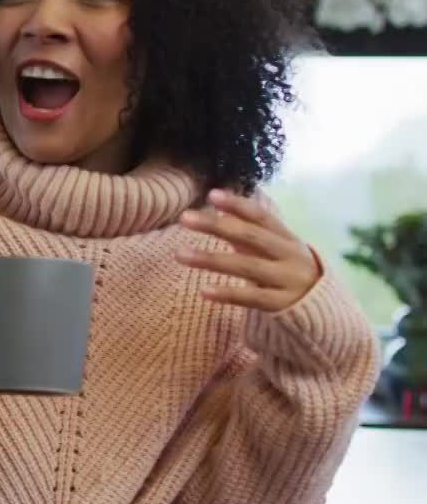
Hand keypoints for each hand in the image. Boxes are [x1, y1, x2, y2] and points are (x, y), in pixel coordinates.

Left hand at [176, 189, 321, 312]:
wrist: (323, 309)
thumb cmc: (286, 271)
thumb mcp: (274, 248)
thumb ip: (248, 230)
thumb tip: (215, 203)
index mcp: (288, 237)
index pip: (261, 216)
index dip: (238, 205)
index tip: (211, 195)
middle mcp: (290, 255)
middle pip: (251, 237)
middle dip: (217, 226)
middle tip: (184, 218)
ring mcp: (288, 280)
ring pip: (247, 266)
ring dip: (211, 259)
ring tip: (180, 254)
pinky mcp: (282, 305)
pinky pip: (251, 298)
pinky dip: (227, 293)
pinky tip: (203, 291)